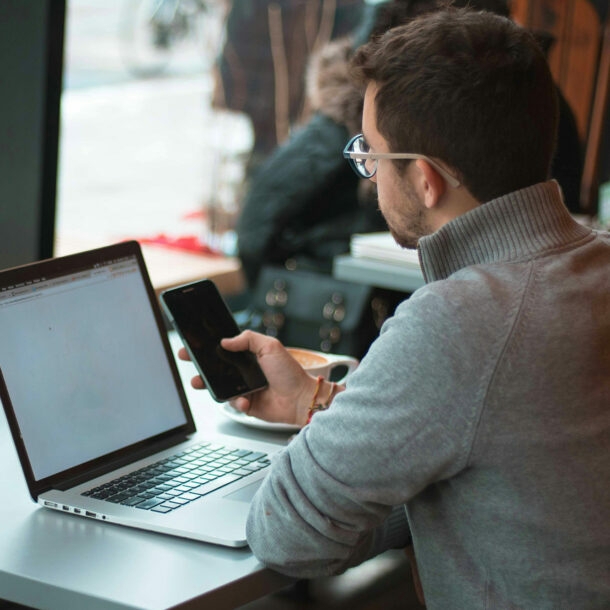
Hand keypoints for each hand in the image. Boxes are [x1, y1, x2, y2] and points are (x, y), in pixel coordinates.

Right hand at [179, 330, 319, 426]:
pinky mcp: (246, 404)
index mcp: (249, 355)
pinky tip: (245, 400)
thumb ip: (247, 339)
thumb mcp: (270, 346)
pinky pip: (233, 403)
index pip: (224, 349)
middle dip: (200, 364)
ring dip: (208, 384)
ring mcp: (244, 388)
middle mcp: (245, 371)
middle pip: (217, 367)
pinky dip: (237, 402)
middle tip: (187, 359)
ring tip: (199, 382)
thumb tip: (225, 341)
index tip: (192, 344)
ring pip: (219, 386)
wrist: (301, 399)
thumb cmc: (289, 372)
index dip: (208, 346)